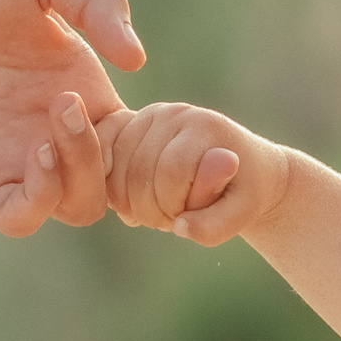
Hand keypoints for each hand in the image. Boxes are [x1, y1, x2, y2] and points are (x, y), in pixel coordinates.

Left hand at [0, 0, 146, 236]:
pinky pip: (20, 218)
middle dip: (121, 161)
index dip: (160, 140)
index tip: (154, 117)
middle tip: (77, 108)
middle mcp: (52, 129)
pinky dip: (42, 201)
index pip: (141, 138)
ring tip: (55, 128)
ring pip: (78, 207)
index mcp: (80, 85)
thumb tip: (137, 58)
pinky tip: (34, 153)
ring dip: (83, 177)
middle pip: (119, 182)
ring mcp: (12, 158)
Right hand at [103, 101, 285, 245]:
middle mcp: (174, 113)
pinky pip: (99, 155)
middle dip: (151, 209)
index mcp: (205, 126)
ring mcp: (147, 116)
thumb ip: (216, 226)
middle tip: (171, 217)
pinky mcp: (127, 125)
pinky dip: (107, 185)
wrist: (239, 170)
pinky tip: (129, 199)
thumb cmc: (239, 193)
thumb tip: (180, 227)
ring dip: (129, 202)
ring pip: (113, 169)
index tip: (188, 216)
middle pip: (138, 171)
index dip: (173, 206)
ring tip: (157, 207)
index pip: (171, 171)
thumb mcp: (241, 215)